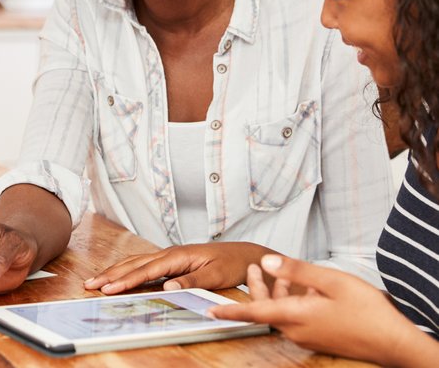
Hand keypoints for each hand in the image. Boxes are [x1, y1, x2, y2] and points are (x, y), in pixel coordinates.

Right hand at [84, 242, 272, 294]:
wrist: (244, 254)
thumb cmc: (231, 263)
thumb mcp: (215, 275)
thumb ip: (191, 280)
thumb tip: (166, 286)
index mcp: (178, 255)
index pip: (146, 270)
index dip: (125, 280)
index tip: (108, 288)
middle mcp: (170, 253)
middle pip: (134, 264)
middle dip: (111, 274)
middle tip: (89, 284)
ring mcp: (170, 256)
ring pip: (136, 263)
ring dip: (115, 271)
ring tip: (96, 280)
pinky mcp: (172, 261)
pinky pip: (144, 265)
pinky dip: (128, 270)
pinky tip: (119, 276)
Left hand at [209, 255, 436, 366]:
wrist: (393, 342)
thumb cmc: (365, 310)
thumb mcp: (329, 281)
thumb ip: (295, 271)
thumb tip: (266, 261)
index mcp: (296, 316)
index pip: (254, 313)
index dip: (230, 311)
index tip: (209, 311)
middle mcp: (297, 330)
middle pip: (267, 308)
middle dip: (257, 287)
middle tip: (251, 266)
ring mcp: (308, 336)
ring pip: (282, 311)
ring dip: (276, 291)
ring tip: (274, 269)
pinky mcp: (318, 337)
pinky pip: (296, 317)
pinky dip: (292, 300)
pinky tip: (304, 287)